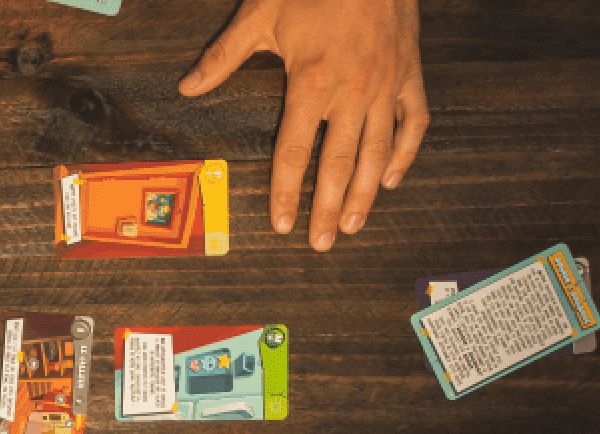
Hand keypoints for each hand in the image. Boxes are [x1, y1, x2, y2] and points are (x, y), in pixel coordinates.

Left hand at [179, 0, 429, 250]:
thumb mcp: (260, 13)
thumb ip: (223, 57)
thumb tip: (187, 88)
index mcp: (311, 83)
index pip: (294, 153)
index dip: (287, 193)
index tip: (282, 224)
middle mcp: (351, 91)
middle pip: (338, 165)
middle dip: (327, 209)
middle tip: (321, 244)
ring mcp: (385, 83)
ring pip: (377, 152)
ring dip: (365, 194)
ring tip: (353, 225)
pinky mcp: (409, 72)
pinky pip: (413, 122)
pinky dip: (404, 153)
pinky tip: (391, 179)